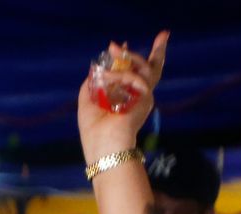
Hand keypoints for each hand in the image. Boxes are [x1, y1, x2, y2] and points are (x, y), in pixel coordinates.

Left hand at [78, 31, 168, 163]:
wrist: (104, 146)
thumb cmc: (94, 131)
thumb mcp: (87, 103)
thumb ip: (91, 86)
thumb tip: (93, 69)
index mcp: (126, 97)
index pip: (136, 74)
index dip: (131, 58)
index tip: (120, 45)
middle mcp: (139, 96)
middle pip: (153, 69)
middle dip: (152, 51)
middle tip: (137, 40)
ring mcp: (144, 96)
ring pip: (145, 68)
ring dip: (127, 57)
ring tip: (113, 48)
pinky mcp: (146, 98)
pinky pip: (135, 77)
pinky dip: (119, 74)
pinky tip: (107, 77)